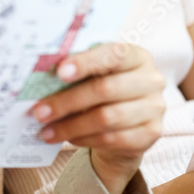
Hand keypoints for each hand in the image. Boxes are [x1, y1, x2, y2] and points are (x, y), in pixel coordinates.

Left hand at [31, 43, 164, 193]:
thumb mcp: (95, 74)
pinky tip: (68, 138)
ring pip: (106, 118)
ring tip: (46, 131)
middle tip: (39, 111)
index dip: (85, 63)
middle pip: (105, 89)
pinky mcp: (151, 133)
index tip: (59, 72)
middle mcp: (151, 79)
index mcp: (136, 55)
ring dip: (71, 126)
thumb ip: (77, 70)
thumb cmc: (104, 89)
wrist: (126, 123)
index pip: (113, 54)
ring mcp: (154, 108)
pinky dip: (85, 139)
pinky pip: (112, 138)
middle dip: (66, 101)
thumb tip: (42, 76)